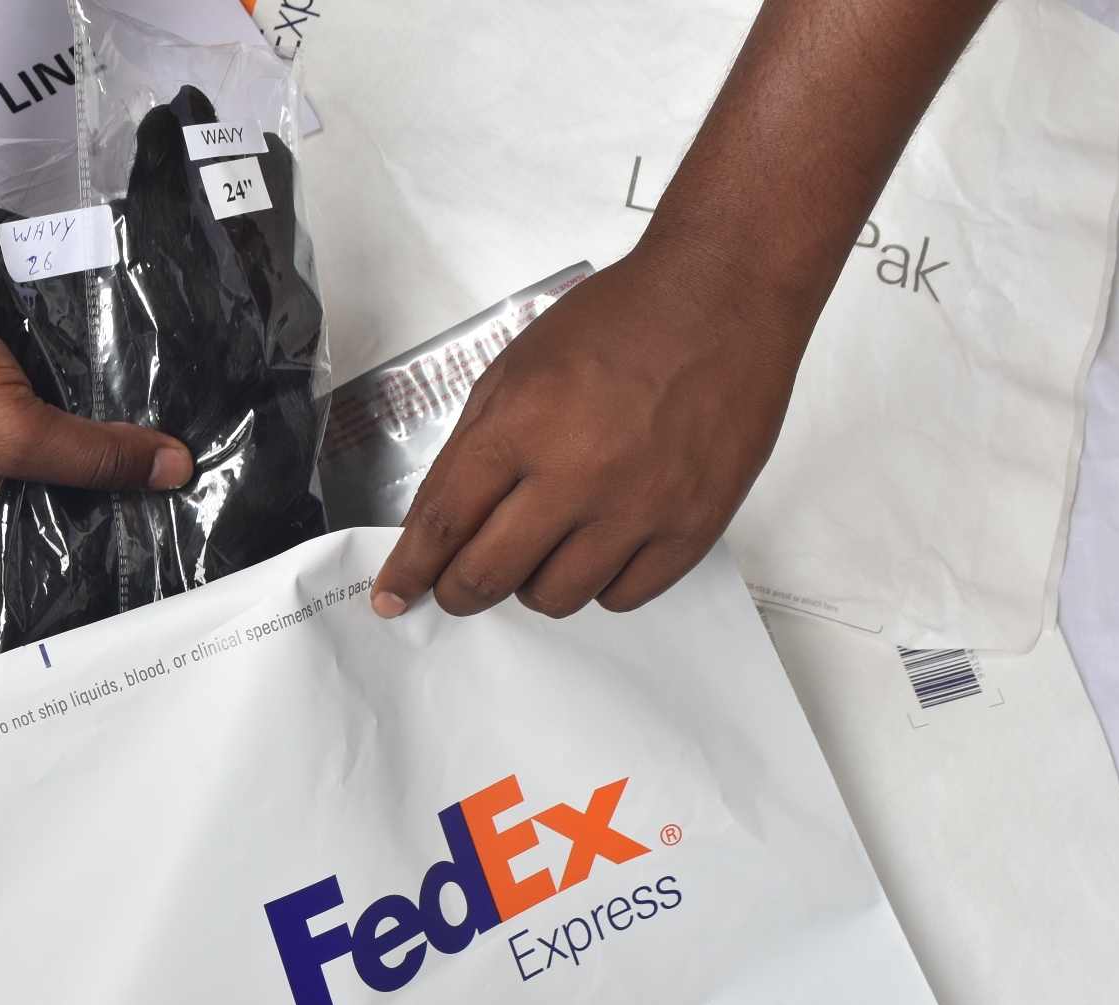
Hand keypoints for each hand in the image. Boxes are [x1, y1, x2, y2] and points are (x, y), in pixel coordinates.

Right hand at [0, 234, 193, 571]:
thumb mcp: (15, 433)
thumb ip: (96, 456)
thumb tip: (176, 470)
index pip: (28, 572)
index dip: (86, 564)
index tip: (152, 554)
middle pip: (46, 515)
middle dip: (101, 504)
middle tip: (173, 506)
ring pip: (48, 463)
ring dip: (92, 454)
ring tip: (163, 462)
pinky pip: (41, 418)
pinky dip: (75, 413)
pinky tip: (128, 412)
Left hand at [371, 238, 809, 620]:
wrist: (724, 293)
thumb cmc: (620, 322)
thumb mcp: (517, 367)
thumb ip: (473, 449)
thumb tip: (438, 525)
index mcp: (521, 426)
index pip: (444, 523)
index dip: (410, 571)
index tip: (394, 597)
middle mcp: (577, 474)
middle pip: (488, 575)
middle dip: (460, 591)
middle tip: (460, 587)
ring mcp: (638, 506)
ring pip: (555, 598)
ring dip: (534, 585)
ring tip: (546, 548)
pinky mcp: (692, 525)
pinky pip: (623, 597)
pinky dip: (601, 584)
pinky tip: (601, 549)